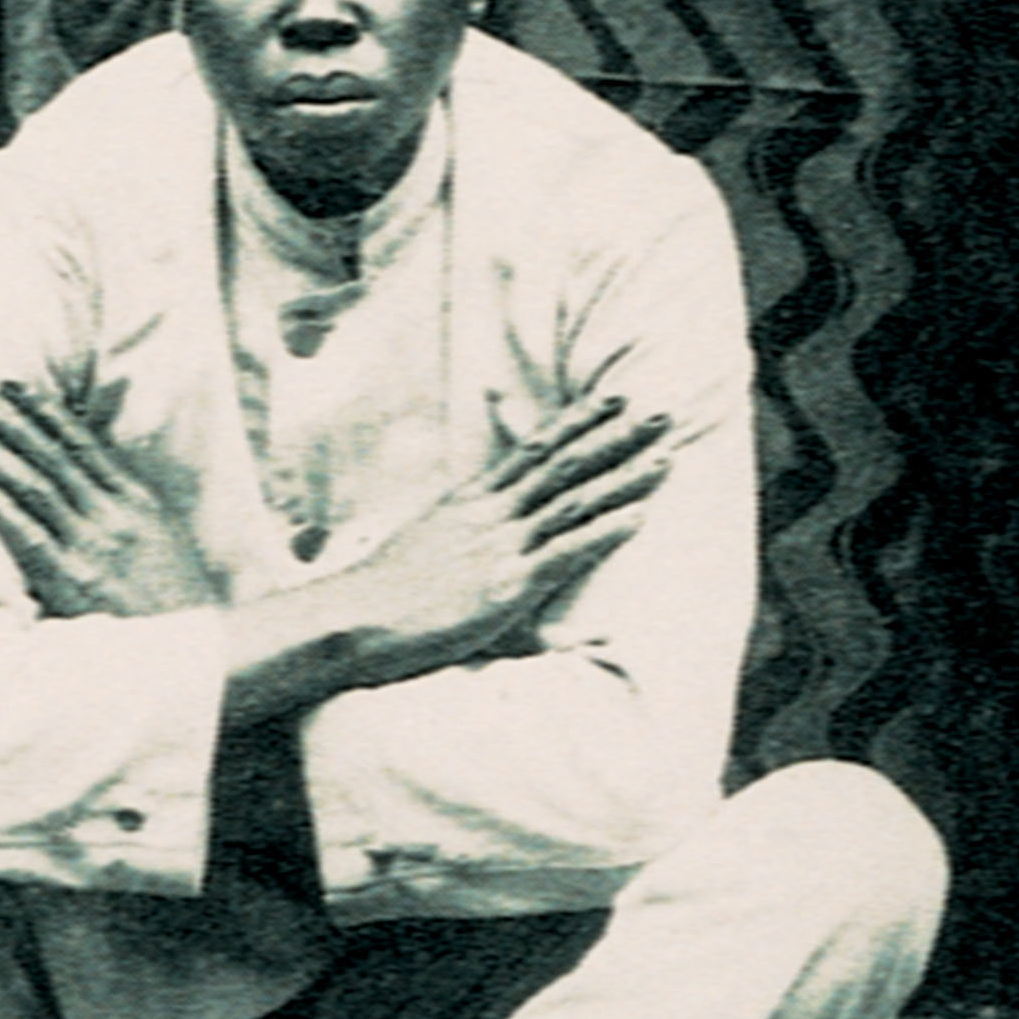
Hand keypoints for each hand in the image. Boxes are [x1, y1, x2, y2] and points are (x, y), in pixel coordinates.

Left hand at [0, 359, 220, 619]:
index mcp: (136, 498)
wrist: (190, 647)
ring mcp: (90, 545)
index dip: (44, 411)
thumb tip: (91, 481)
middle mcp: (112, 514)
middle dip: (5, 418)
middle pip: (49, 456)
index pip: (81, 443)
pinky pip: (27, 536)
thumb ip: (128, 508)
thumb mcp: (163, 538)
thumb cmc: (174, 598)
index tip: (12, 383)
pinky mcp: (71, 580)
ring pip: (32, 487)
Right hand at [227, 380, 674, 717]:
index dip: (577, 421)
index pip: (534, 449)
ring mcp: (502, 546)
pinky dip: (606, 530)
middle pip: (564, 463)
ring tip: (666, 453)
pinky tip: (640, 515)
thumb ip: (461, 537)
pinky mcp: (507, 584)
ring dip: (625, 475)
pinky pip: (567, 551)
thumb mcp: (425, 547)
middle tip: (659, 410)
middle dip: (615, 435)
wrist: (352, 620)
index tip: (612, 398)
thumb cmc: (385, 596)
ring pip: (574, 500)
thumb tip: (477, 536)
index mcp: (472, 499)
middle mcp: (491, 513)